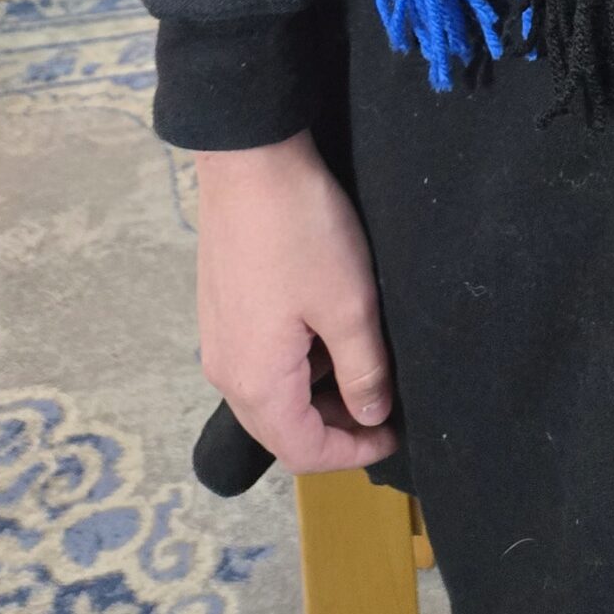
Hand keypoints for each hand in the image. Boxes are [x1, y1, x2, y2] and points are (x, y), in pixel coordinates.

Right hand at [196, 131, 399, 473]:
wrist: (250, 160)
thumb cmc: (302, 232)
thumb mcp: (350, 305)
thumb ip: (363, 371)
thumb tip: (372, 416)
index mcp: (257, 383)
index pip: (303, 451)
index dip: (353, 453)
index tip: (395, 436)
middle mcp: (226, 372)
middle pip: (282, 429)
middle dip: (335, 428)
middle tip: (384, 405)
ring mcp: (218, 340)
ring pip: (272, 394)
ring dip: (317, 394)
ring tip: (363, 363)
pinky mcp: (221, 309)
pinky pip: (261, 361)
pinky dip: (298, 364)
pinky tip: (327, 330)